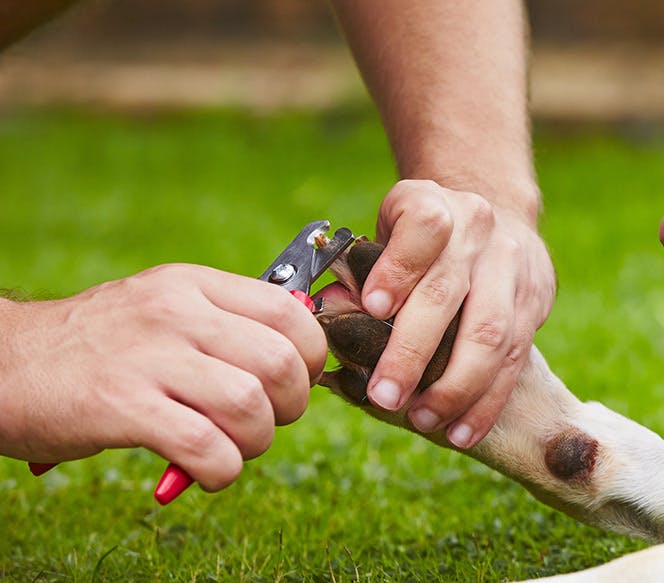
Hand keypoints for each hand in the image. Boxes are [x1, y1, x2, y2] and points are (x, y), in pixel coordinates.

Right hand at [0, 265, 326, 490]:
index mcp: (192, 285)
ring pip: (251, 405)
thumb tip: (300, 357)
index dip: (310, 357)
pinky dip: (222, 470)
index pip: (290, 311)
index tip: (294, 382)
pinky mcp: (120, 406)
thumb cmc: (96, 347)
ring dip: (255, 442)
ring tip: (230, 449)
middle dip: (290, 406)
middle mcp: (174, 313)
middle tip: (263, 422)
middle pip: (281, 362)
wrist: (2, 362)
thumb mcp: (161, 309)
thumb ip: (225, 324)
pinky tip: (204, 471)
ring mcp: (147, 357)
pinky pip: (207, 446)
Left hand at [358, 179, 554, 448]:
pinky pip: (514, 361)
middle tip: (384, 395)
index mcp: (434, 205)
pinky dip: (486, 402)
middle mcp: (479, 232)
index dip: (399, 268)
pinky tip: (461, 430)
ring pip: (491, 334)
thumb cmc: (423, 238)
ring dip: (456, 387)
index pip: (424, 228)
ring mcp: (513, 268)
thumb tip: (331, 311)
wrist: (496, 216)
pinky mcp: (535, 302)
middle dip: (414, 351)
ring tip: (424, 419)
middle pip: (450, 293)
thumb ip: (362, 271)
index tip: (373, 307)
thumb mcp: (388, 232)